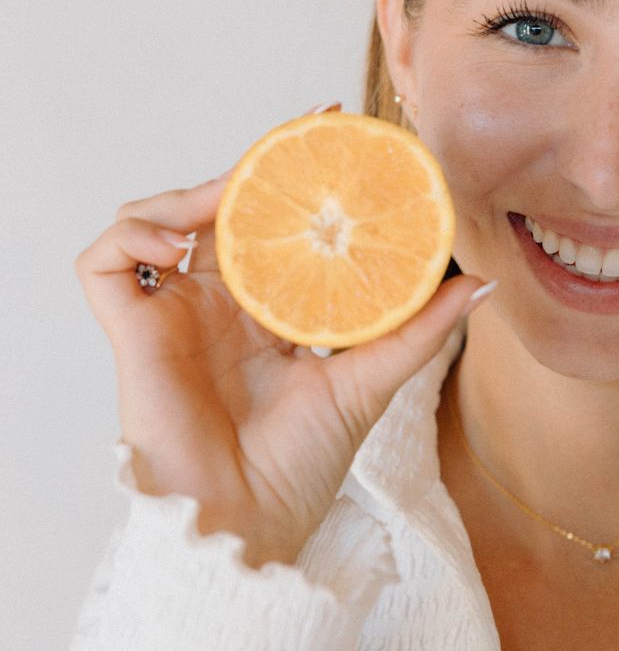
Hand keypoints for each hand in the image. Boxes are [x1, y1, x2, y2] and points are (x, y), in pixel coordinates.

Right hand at [75, 103, 490, 567]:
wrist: (254, 521)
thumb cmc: (304, 464)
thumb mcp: (373, 379)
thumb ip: (422, 328)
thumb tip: (483, 283)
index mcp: (266, 309)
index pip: (272, 222)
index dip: (291, 173)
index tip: (332, 129)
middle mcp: (216, 304)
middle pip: (217, 209)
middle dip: (249, 167)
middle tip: (299, 138)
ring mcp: (171, 316)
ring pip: (154, 219)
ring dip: (188, 193)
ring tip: (234, 192)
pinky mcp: (132, 334)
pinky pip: (103, 263)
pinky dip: (129, 235)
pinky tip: (173, 240)